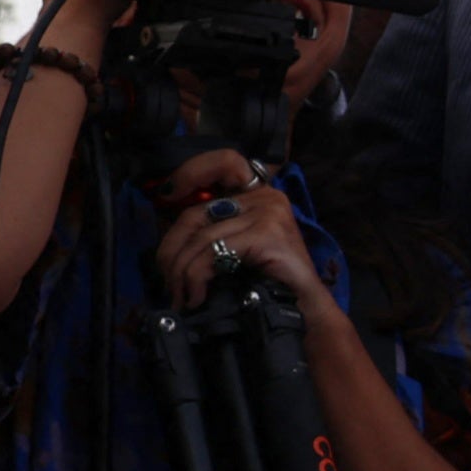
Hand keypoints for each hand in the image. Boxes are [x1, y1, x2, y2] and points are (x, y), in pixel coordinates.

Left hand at [149, 155, 332, 316]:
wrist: (303, 308)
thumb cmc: (270, 282)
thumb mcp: (239, 247)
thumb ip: (214, 231)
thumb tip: (170, 241)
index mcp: (259, 195)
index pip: (224, 162)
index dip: (192, 171)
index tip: (167, 193)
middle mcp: (266, 197)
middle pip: (197, 213)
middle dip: (172, 250)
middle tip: (168, 281)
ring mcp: (268, 213)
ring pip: (201, 237)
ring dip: (182, 271)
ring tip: (181, 296)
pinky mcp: (267, 233)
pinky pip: (214, 252)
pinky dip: (197, 276)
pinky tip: (197, 296)